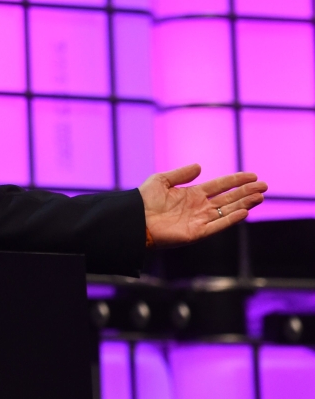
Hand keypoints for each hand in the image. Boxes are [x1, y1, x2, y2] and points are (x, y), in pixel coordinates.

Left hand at [139, 164, 265, 247]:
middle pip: (228, 198)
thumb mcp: (162, 180)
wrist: (134, 219)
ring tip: (260, 196)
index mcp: (192, 194)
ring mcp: (199, 220)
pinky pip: (217, 225)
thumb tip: (200, 166)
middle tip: (264, 185)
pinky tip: (244, 211)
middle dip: (246, 191)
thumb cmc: (144, 200)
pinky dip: (231, 219)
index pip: (220, 185)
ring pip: (227, 210)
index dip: (236, 180)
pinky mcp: (196, 233)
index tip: (252, 175)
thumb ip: (181, 173)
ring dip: (244, 203)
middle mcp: (199, 207)